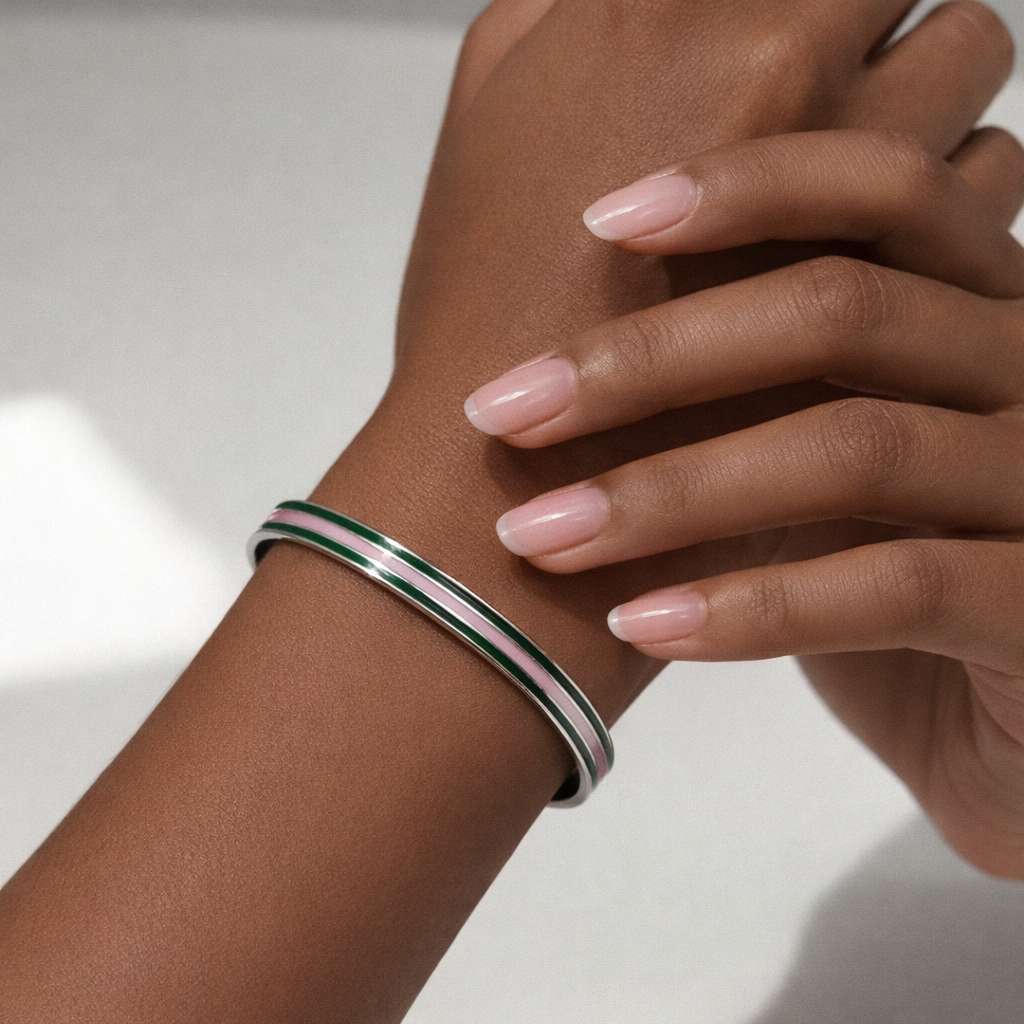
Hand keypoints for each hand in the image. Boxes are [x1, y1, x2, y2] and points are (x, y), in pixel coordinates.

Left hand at [344, 0, 1016, 729]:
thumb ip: (752, 395)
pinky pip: (897, 588)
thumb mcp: (824, 462)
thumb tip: (568, 356)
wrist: (1004, 717)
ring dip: (668, 494)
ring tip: (537, 535)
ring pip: (854, 449)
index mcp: (979, 311)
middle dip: (648, 359)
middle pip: (841, 312)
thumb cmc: (890, 573)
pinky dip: (752, 604)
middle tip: (503, 412)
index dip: (744, 186)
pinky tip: (640, 623)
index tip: (594, 223)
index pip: (882, 192)